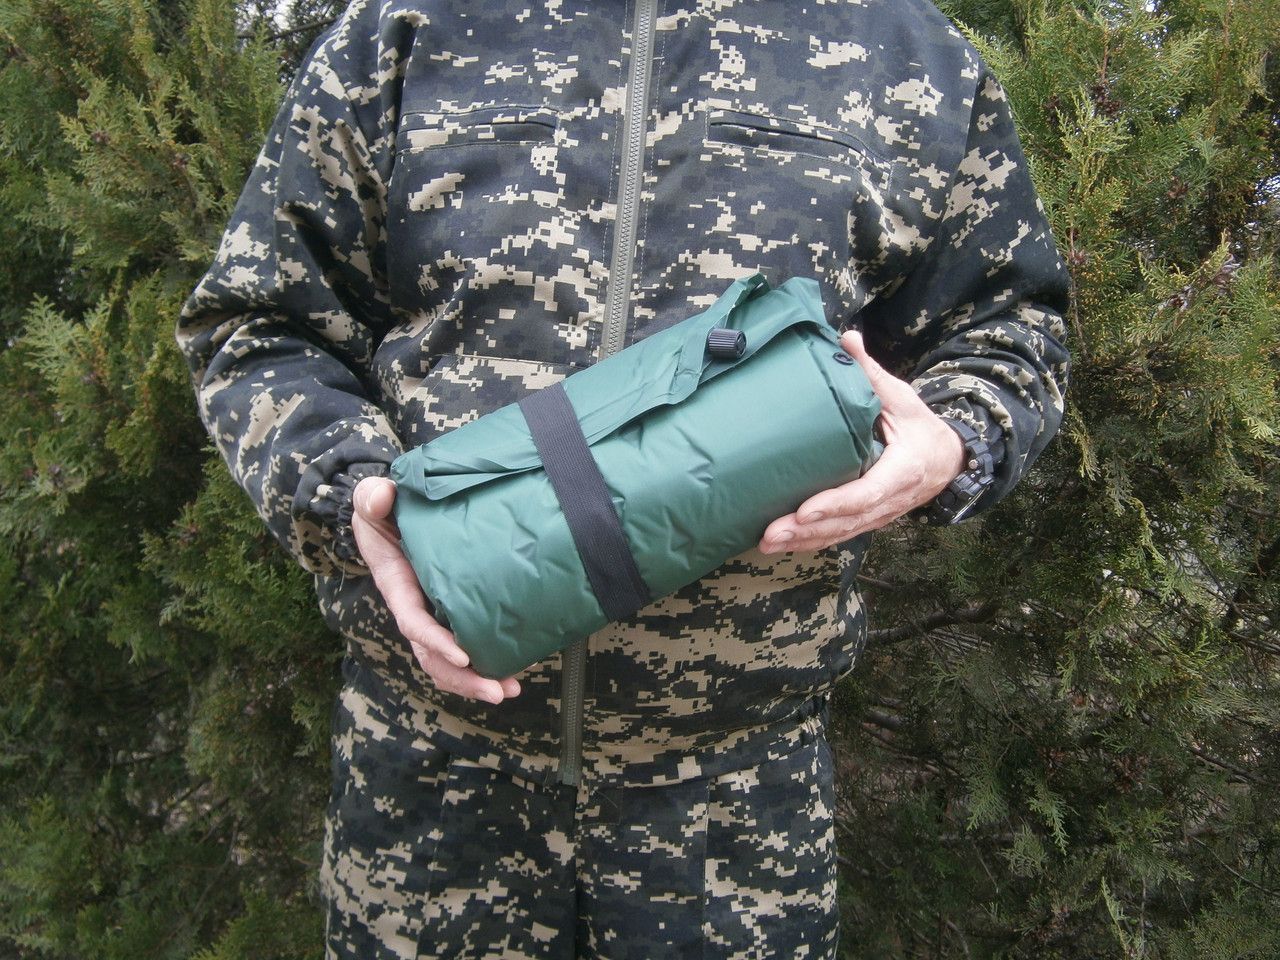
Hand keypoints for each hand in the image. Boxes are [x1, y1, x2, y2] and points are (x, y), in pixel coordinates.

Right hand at [352, 476, 520, 702]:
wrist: (393, 514)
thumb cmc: (382, 508)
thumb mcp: (371, 499)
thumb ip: (372, 497)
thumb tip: (381, 498)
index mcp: (396, 585)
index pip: (413, 622)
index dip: (435, 642)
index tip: (462, 656)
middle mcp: (413, 607)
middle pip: (433, 655)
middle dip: (463, 678)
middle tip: (498, 691)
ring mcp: (432, 613)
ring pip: (448, 660)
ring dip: (475, 680)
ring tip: (509, 690)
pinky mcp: (450, 611)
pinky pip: (462, 645)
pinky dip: (483, 662)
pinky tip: (512, 670)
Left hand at [758, 330, 966, 553]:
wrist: (949, 459)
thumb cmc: (920, 425)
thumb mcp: (902, 397)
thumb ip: (872, 373)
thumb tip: (846, 337)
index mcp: (904, 470)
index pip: (866, 493)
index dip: (835, 504)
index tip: (805, 510)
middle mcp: (892, 500)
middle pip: (846, 522)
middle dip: (808, 531)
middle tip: (770, 533)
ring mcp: (880, 515)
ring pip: (841, 535)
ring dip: (803, 542)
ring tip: (766, 543)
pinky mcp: (869, 520)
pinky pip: (839, 536)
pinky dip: (811, 543)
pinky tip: (783, 545)